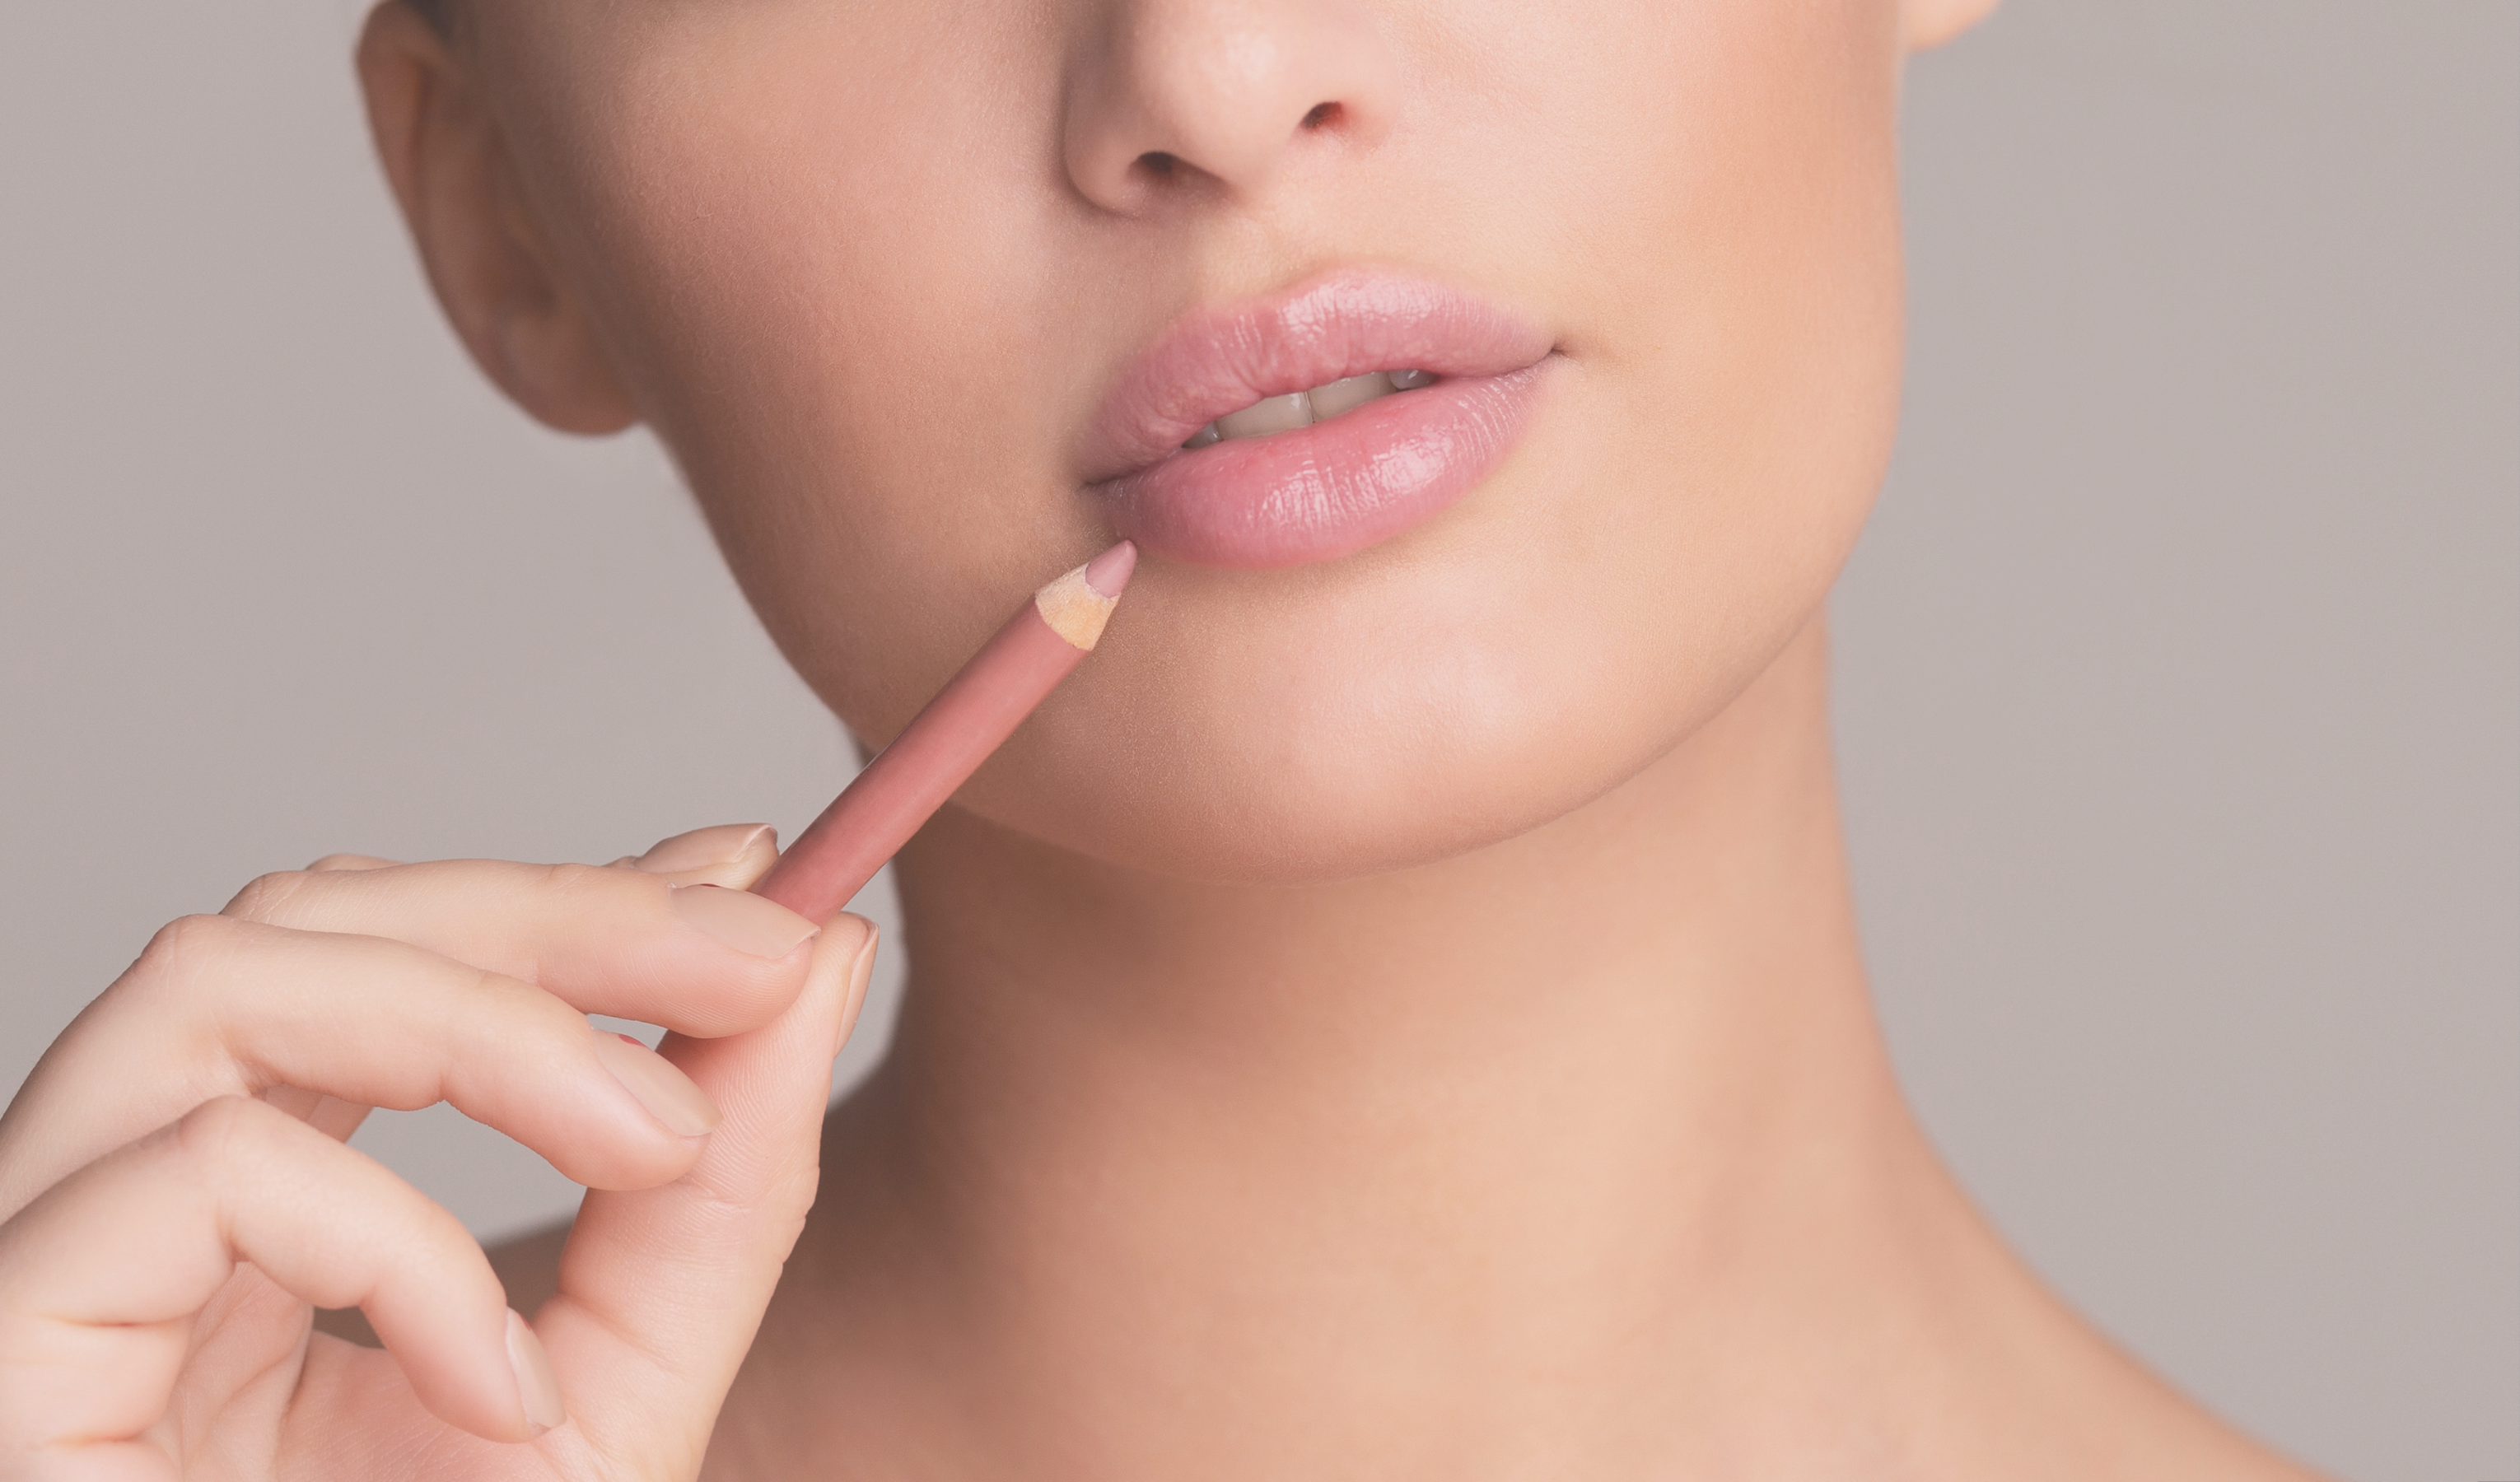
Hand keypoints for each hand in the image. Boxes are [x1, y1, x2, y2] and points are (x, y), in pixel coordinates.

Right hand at [0, 824, 878, 1478]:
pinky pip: (190, 1174)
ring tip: (647, 1139)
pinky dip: (387, 1243)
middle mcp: (126, 1218)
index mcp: (253, 1223)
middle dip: (548, 911)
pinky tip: (497, 1383)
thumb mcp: (622, 1393)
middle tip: (751, 952)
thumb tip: (814, 952)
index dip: (567, 885)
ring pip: (214, 982)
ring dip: (478, 1023)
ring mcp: (40, 1273)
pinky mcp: (2, 1351)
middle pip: (298, 922)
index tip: (754, 864)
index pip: (380, 952)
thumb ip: (716, 1190)